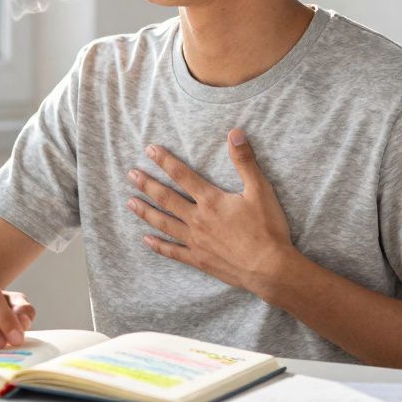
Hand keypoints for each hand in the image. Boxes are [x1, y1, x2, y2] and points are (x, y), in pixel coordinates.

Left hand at [125, 128, 297, 295]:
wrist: (271, 268)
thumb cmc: (267, 229)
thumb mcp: (260, 190)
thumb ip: (245, 161)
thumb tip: (235, 132)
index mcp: (211, 200)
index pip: (182, 175)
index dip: (165, 161)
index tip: (149, 150)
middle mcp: (198, 219)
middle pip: (166, 198)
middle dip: (147, 184)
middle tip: (131, 174)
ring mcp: (196, 241)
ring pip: (164, 223)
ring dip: (146, 212)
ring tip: (130, 202)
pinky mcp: (199, 259)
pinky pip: (173, 252)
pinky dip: (158, 245)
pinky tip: (146, 240)